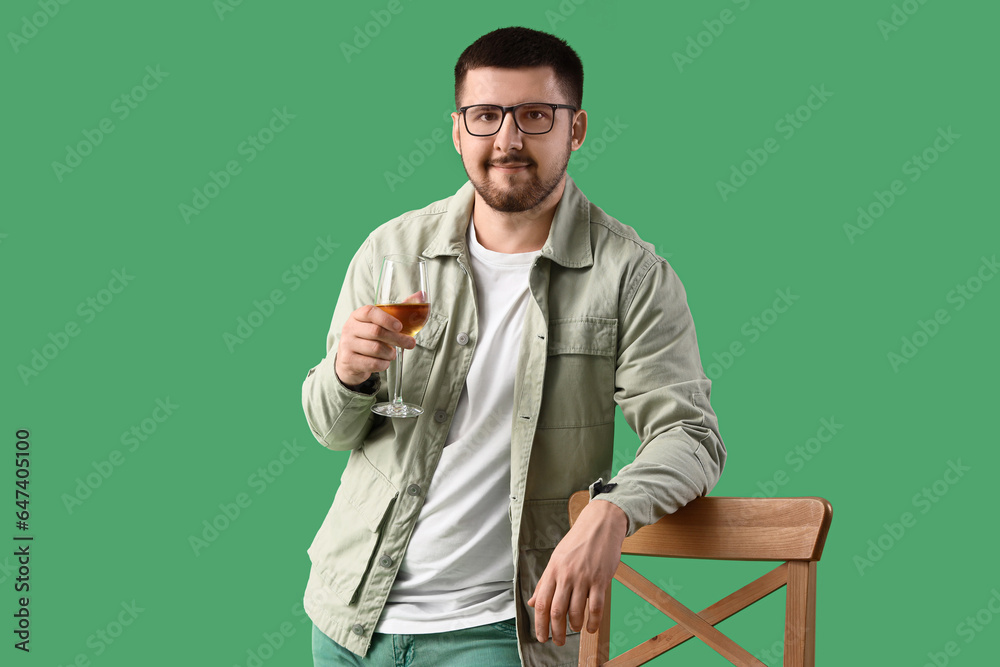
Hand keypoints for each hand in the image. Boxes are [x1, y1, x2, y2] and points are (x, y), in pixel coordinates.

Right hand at [335, 304, 416, 385]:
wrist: (350, 361)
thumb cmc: (369, 338)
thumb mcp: (380, 323)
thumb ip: (400, 309)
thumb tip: (422, 295)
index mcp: (358, 315)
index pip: (370, 312)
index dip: (386, 319)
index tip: (400, 326)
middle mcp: (350, 328)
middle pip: (376, 331)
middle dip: (398, 338)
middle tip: (410, 343)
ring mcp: (347, 345)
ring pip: (375, 349)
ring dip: (390, 353)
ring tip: (392, 353)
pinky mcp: (349, 361)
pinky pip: (372, 363)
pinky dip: (383, 364)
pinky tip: (384, 362)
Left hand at [527, 499, 627, 645]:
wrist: (600, 525)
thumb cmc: (577, 542)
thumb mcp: (556, 559)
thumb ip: (545, 582)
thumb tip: (532, 601)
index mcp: (553, 570)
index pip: (541, 602)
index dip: (540, 624)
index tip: (542, 636)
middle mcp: (566, 575)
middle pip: (556, 611)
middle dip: (556, 632)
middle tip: (558, 641)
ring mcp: (584, 577)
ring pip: (575, 611)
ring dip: (574, 626)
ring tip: (574, 628)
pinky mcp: (601, 579)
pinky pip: (596, 607)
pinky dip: (593, 621)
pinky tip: (591, 627)